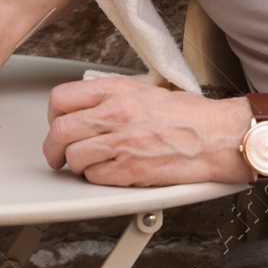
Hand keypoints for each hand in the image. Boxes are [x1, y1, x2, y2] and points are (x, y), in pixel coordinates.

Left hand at [42, 77, 251, 185]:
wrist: (215, 136)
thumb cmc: (187, 114)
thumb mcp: (143, 89)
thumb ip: (111, 96)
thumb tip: (84, 107)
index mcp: (115, 91)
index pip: (61, 99)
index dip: (52, 115)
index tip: (55, 124)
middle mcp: (115, 114)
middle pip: (61, 131)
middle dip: (53, 147)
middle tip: (56, 155)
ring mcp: (122, 143)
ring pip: (74, 157)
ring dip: (75, 165)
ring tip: (84, 165)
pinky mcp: (131, 170)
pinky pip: (95, 178)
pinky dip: (96, 178)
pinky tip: (107, 172)